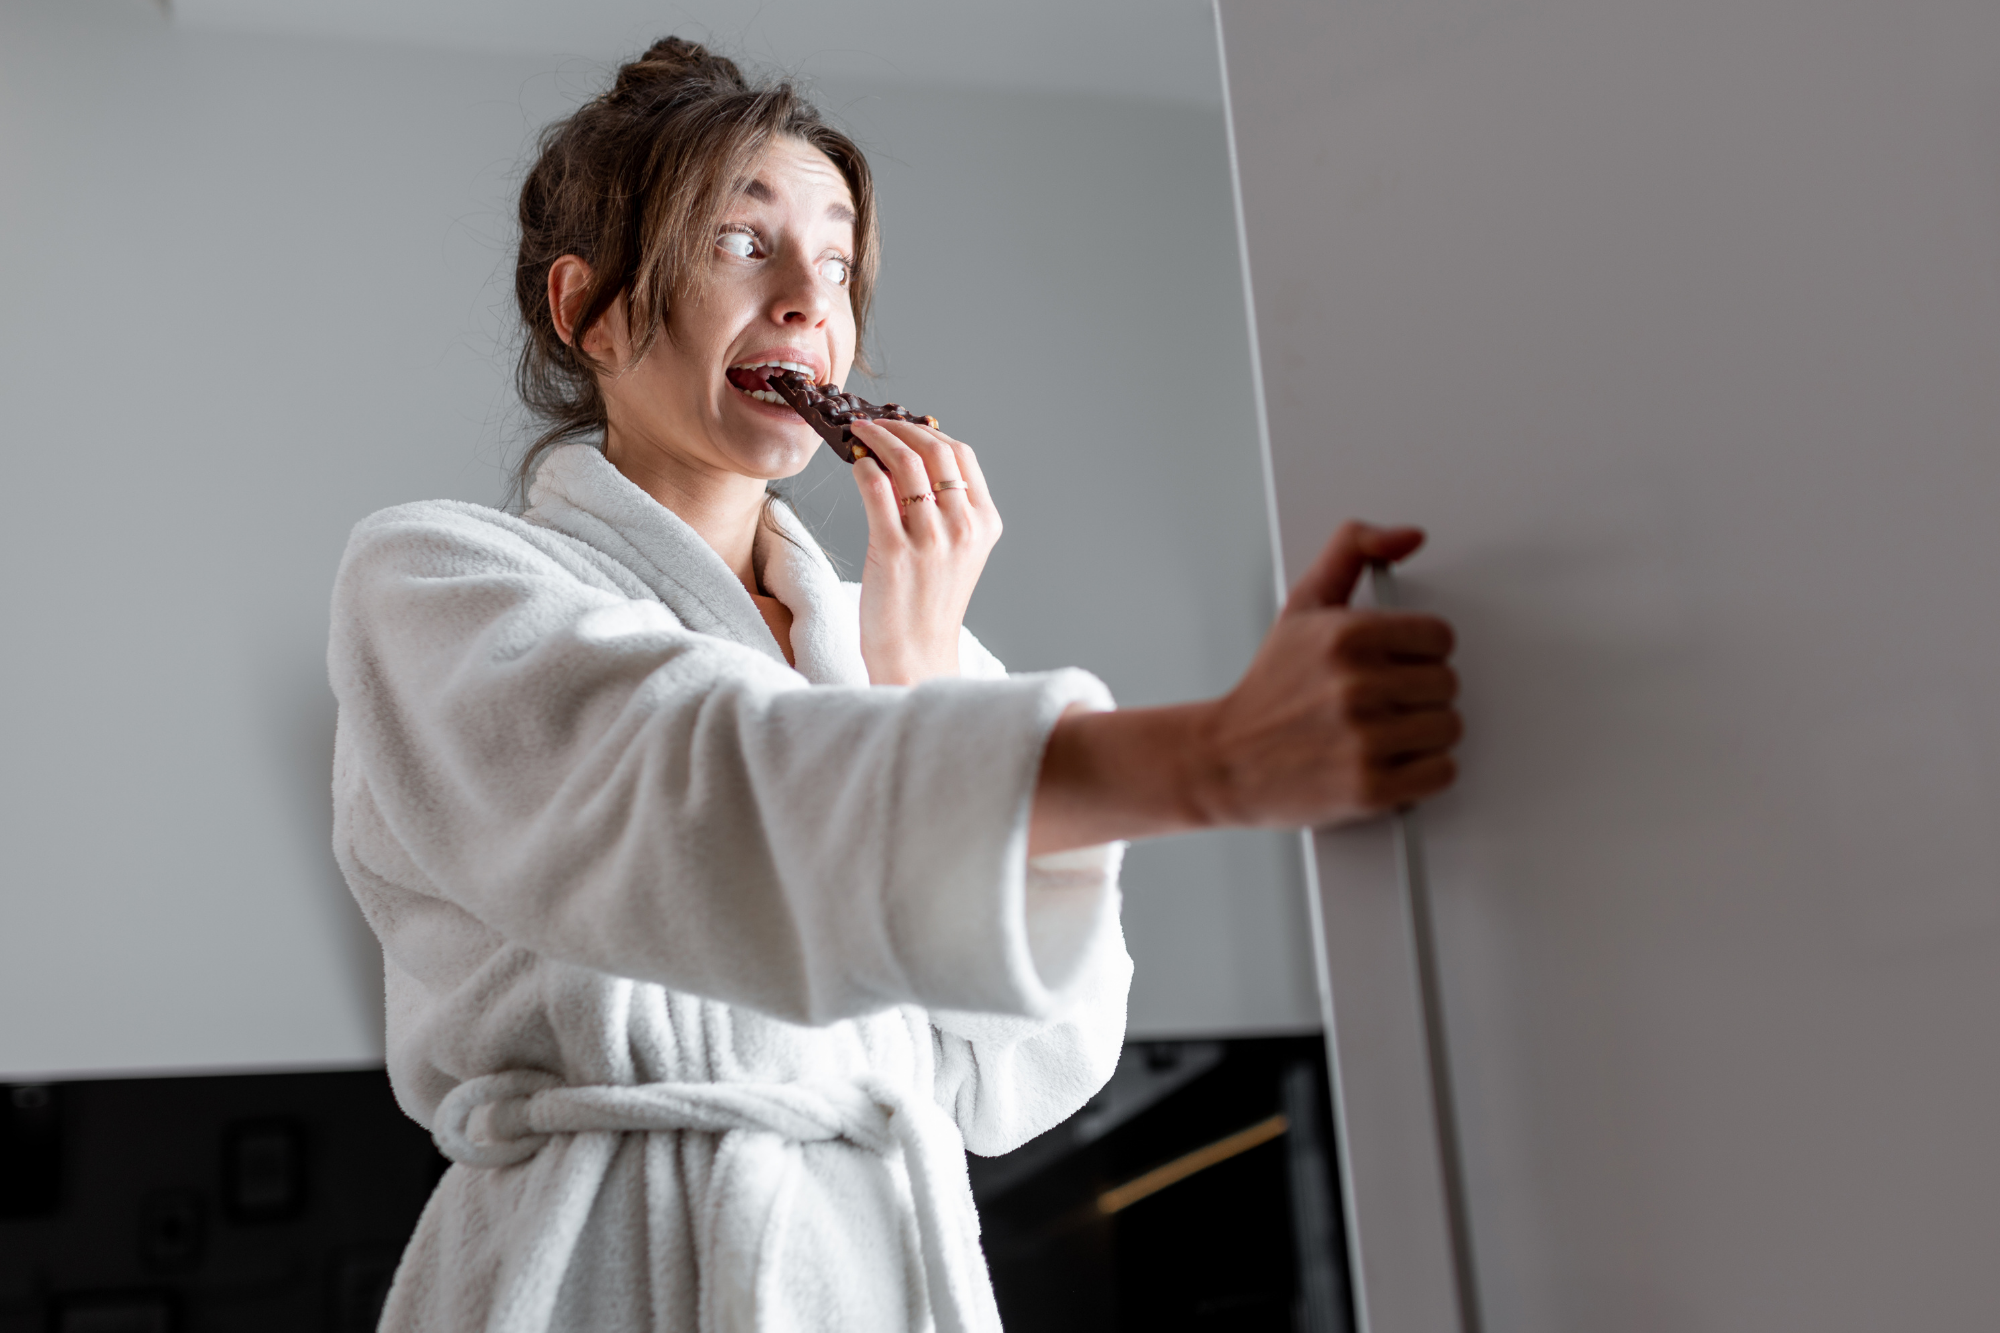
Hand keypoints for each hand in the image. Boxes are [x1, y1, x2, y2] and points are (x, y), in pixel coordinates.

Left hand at [849, 418, 1001, 685]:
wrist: (916, 655)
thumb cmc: (928, 605)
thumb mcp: (955, 553)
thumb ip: (944, 510)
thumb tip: (906, 459)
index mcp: (984, 523)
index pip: (962, 455)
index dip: (929, 432)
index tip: (904, 426)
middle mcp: (963, 527)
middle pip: (934, 451)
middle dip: (900, 427)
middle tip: (873, 423)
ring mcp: (931, 539)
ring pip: (904, 463)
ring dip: (876, 438)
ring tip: (857, 433)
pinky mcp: (894, 551)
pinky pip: (875, 488)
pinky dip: (862, 467)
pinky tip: (853, 465)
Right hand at [1028, 521, 1460, 853]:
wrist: (1225, 761)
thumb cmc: (1268, 690)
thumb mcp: (1302, 606)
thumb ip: (1352, 551)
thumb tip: (1408, 536)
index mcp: (1348, 636)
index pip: (1440, 638)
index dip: (1416, 652)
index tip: (1390, 664)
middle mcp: (1358, 686)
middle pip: (1447, 684)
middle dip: (1417, 694)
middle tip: (1379, 702)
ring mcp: (1366, 739)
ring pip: (1449, 728)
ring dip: (1423, 734)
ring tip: (1380, 732)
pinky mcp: (1371, 787)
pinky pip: (1441, 772)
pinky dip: (1422, 773)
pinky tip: (1387, 761)